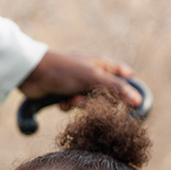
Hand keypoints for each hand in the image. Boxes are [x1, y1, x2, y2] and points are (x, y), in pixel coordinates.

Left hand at [18, 51, 140, 107]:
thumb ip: (116, 89)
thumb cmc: (64, 70)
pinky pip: (74, 105)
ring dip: (80, 104)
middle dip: (99, 101)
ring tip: (71, 99)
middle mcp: (93, 72)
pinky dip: (68, 106)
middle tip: (91, 100)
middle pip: (108, 93)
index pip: (126, 76)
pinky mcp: (66, 93)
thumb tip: (138, 101)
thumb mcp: (93, 79)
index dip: (130, 90)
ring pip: (90, 102)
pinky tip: (60, 102)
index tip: (133, 105)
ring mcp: (79, 83)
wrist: (32, 74)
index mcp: (103, 63)